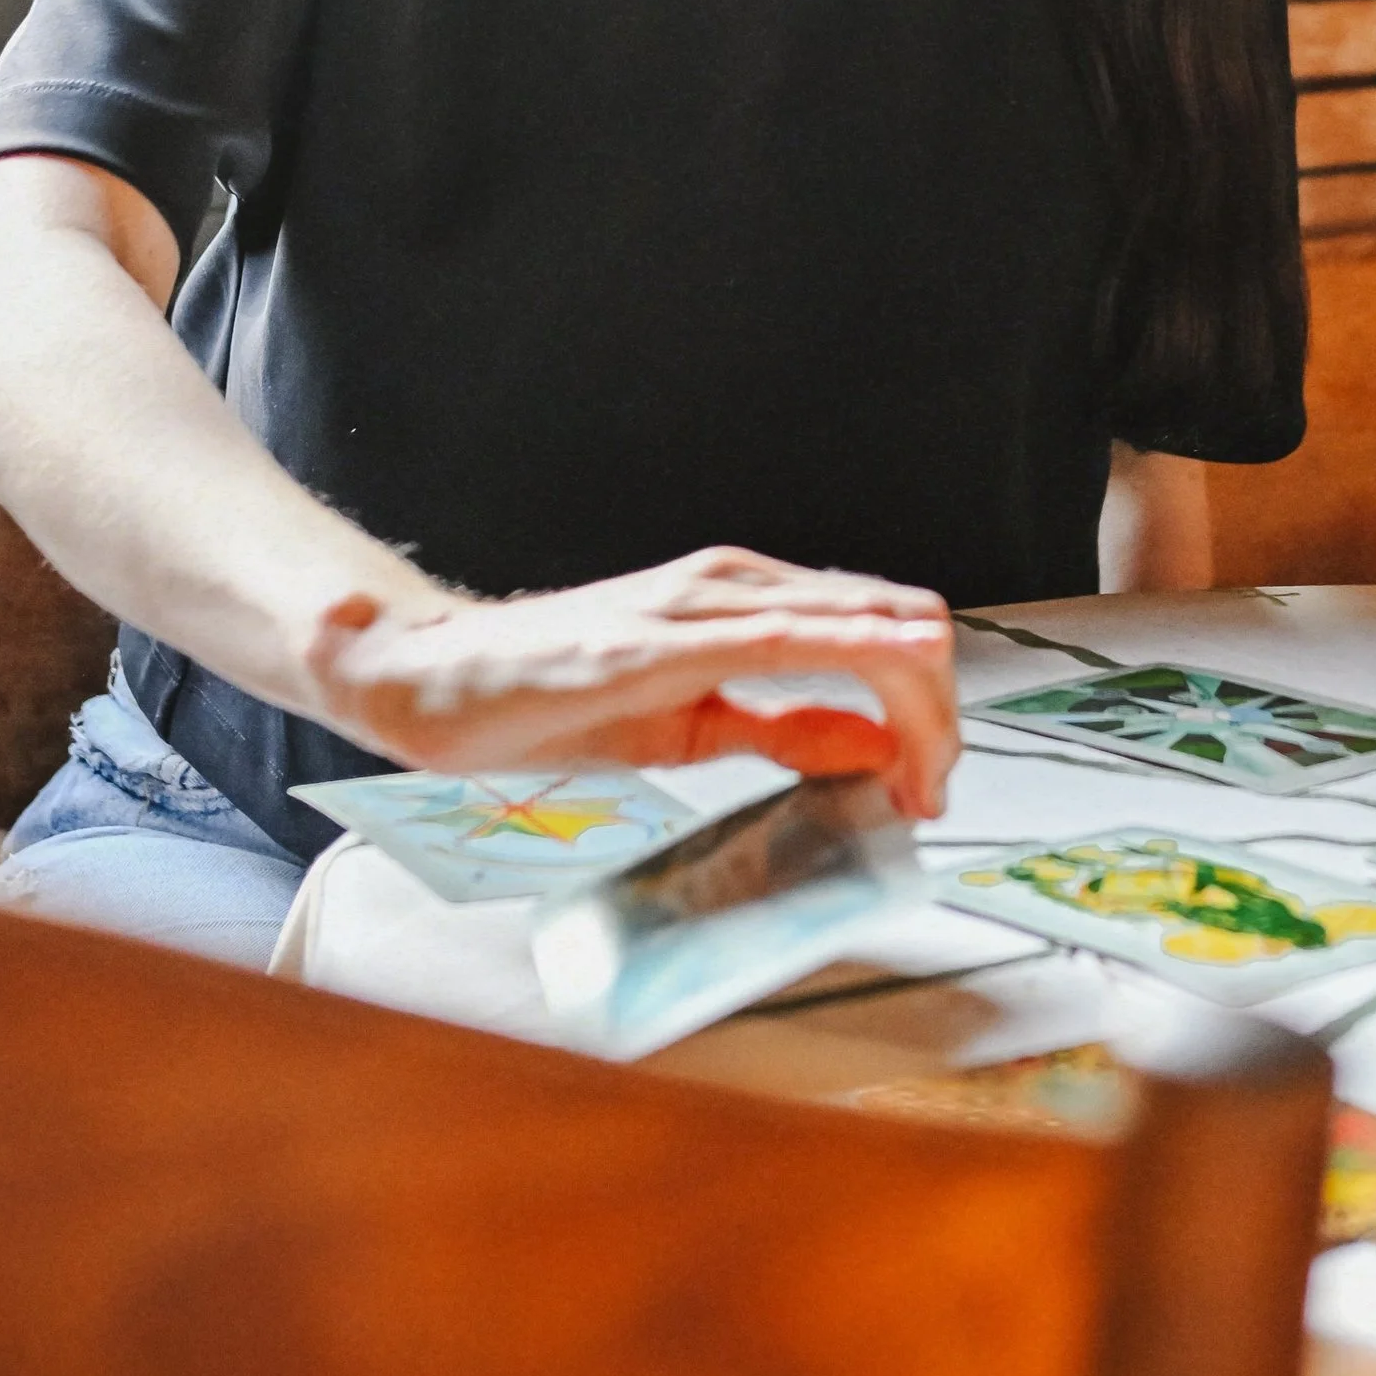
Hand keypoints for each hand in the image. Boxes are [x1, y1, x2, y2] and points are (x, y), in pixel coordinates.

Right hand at [306, 546, 958, 816]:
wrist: (437, 679)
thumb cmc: (551, 694)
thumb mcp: (694, 725)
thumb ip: (785, 729)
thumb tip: (878, 747)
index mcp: (745, 601)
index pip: (884, 628)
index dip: (933, 706)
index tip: (932, 781)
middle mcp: (735, 584)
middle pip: (896, 624)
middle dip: (939, 714)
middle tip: (932, 791)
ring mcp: (701, 601)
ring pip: (863, 626)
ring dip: (916, 707)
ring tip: (920, 782)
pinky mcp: (664, 639)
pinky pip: (785, 637)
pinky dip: (860, 658)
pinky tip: (903, 681)